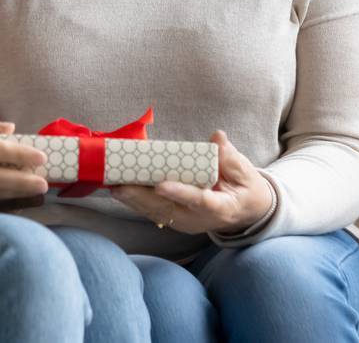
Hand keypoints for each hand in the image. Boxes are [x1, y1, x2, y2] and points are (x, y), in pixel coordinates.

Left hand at [111, 131, 272, 234]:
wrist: (246, 212)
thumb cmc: (245, 188)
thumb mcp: (245, 172)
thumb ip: (230, 157)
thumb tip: (217, 137)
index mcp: (221, 207)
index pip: (199, 201)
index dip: (180, 193)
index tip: (161, 185)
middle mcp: (199, 219)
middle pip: (168, 209)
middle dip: (142, 197)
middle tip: (120, 184)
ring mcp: (186, 222)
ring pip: (156, 212)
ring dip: (133, 200)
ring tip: (112, 186)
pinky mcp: (175, 219)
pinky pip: (153, 211)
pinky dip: (136, 201)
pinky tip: (119, 191)